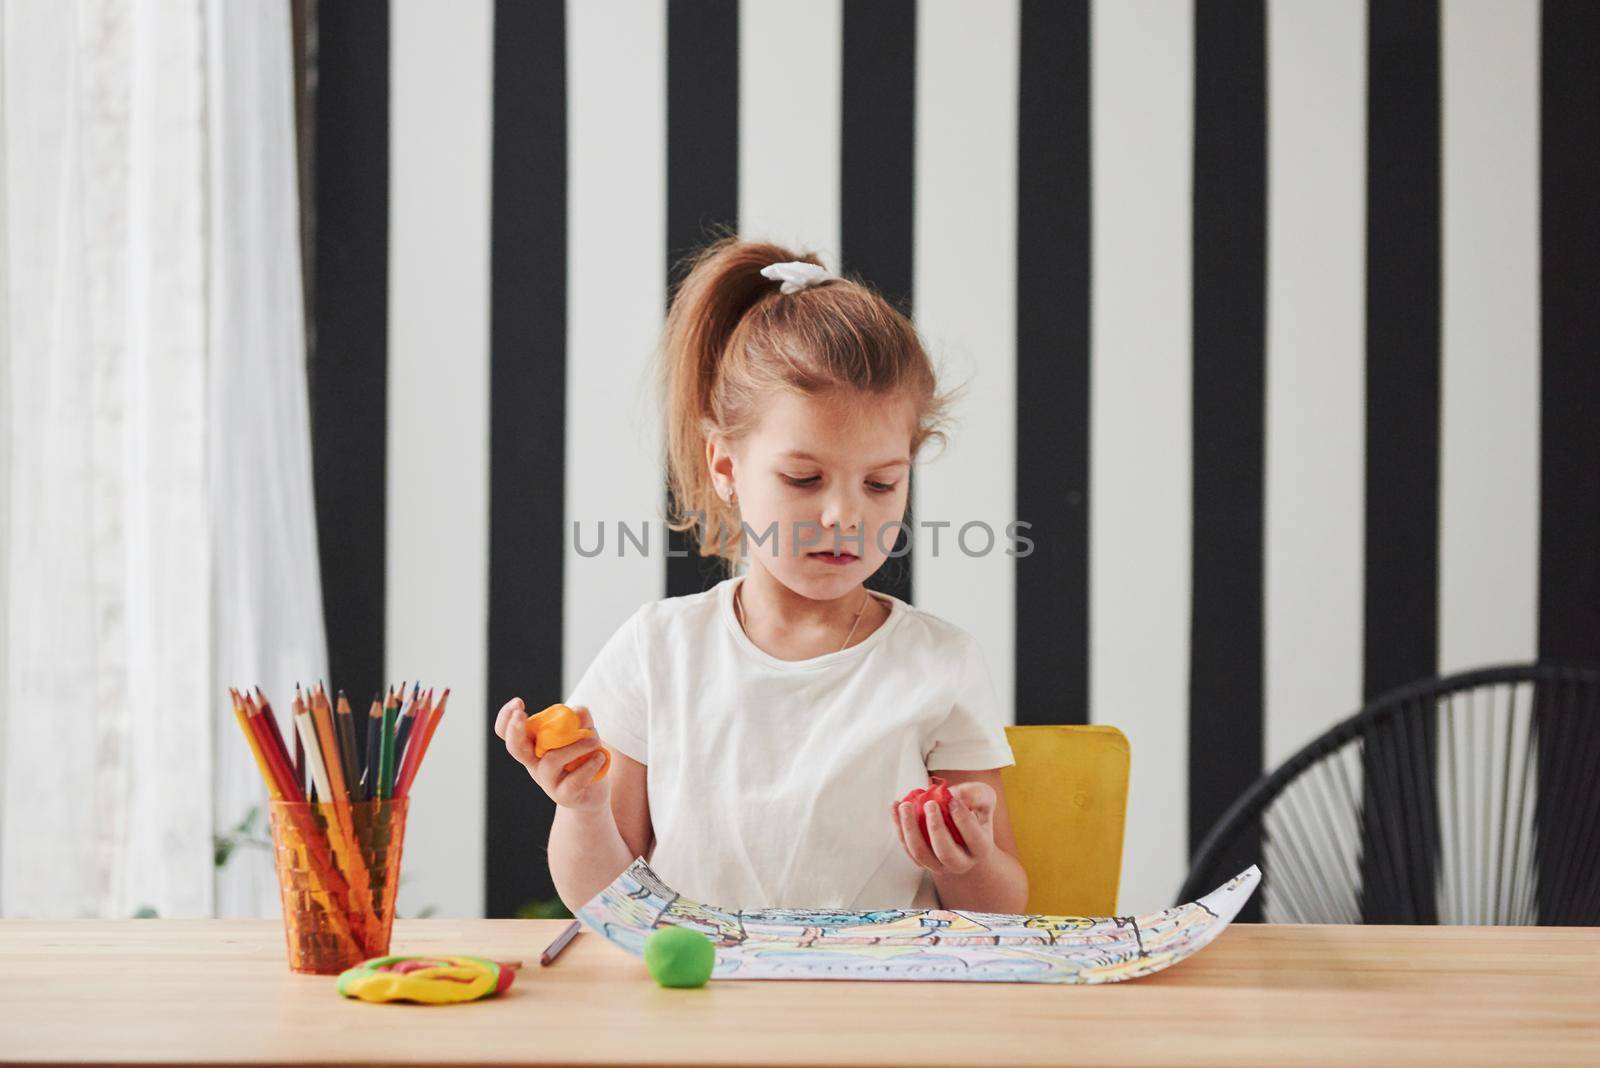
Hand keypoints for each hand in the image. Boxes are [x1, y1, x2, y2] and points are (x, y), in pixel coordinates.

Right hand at [494, 697, 609, 811]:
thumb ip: (581, 721)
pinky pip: (573, 780)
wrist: (594, 792)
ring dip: (575, 747)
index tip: (519, 703)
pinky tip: (600, 757)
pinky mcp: (564, 795)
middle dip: (515, 729)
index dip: (506, 717)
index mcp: (534, 745)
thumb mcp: (583, 735)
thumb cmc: (583, 758)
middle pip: (515, 747)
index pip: (507, 732)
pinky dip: (589, 766)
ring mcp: (547, 781)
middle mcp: (535, 762)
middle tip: (522, 714)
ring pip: (551, 761)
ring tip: (594, 741)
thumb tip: (577, 710)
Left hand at [889, 780, 997, 875]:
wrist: (960, 830)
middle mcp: (959, 863)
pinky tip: (895, 806)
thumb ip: (976, 795)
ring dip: (910, 829)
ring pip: (920, 853)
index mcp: (979, 849)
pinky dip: (898, 826)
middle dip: (936, 828)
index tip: (953, 800)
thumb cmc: (973, 809)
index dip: (963, 820)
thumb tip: (956, 796)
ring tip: (906, 805)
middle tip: (929, 803)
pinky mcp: (919, 860)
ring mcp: (937, 864)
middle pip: (945, 852)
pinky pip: (906, 846)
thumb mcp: (983, 798)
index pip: (974, 838)